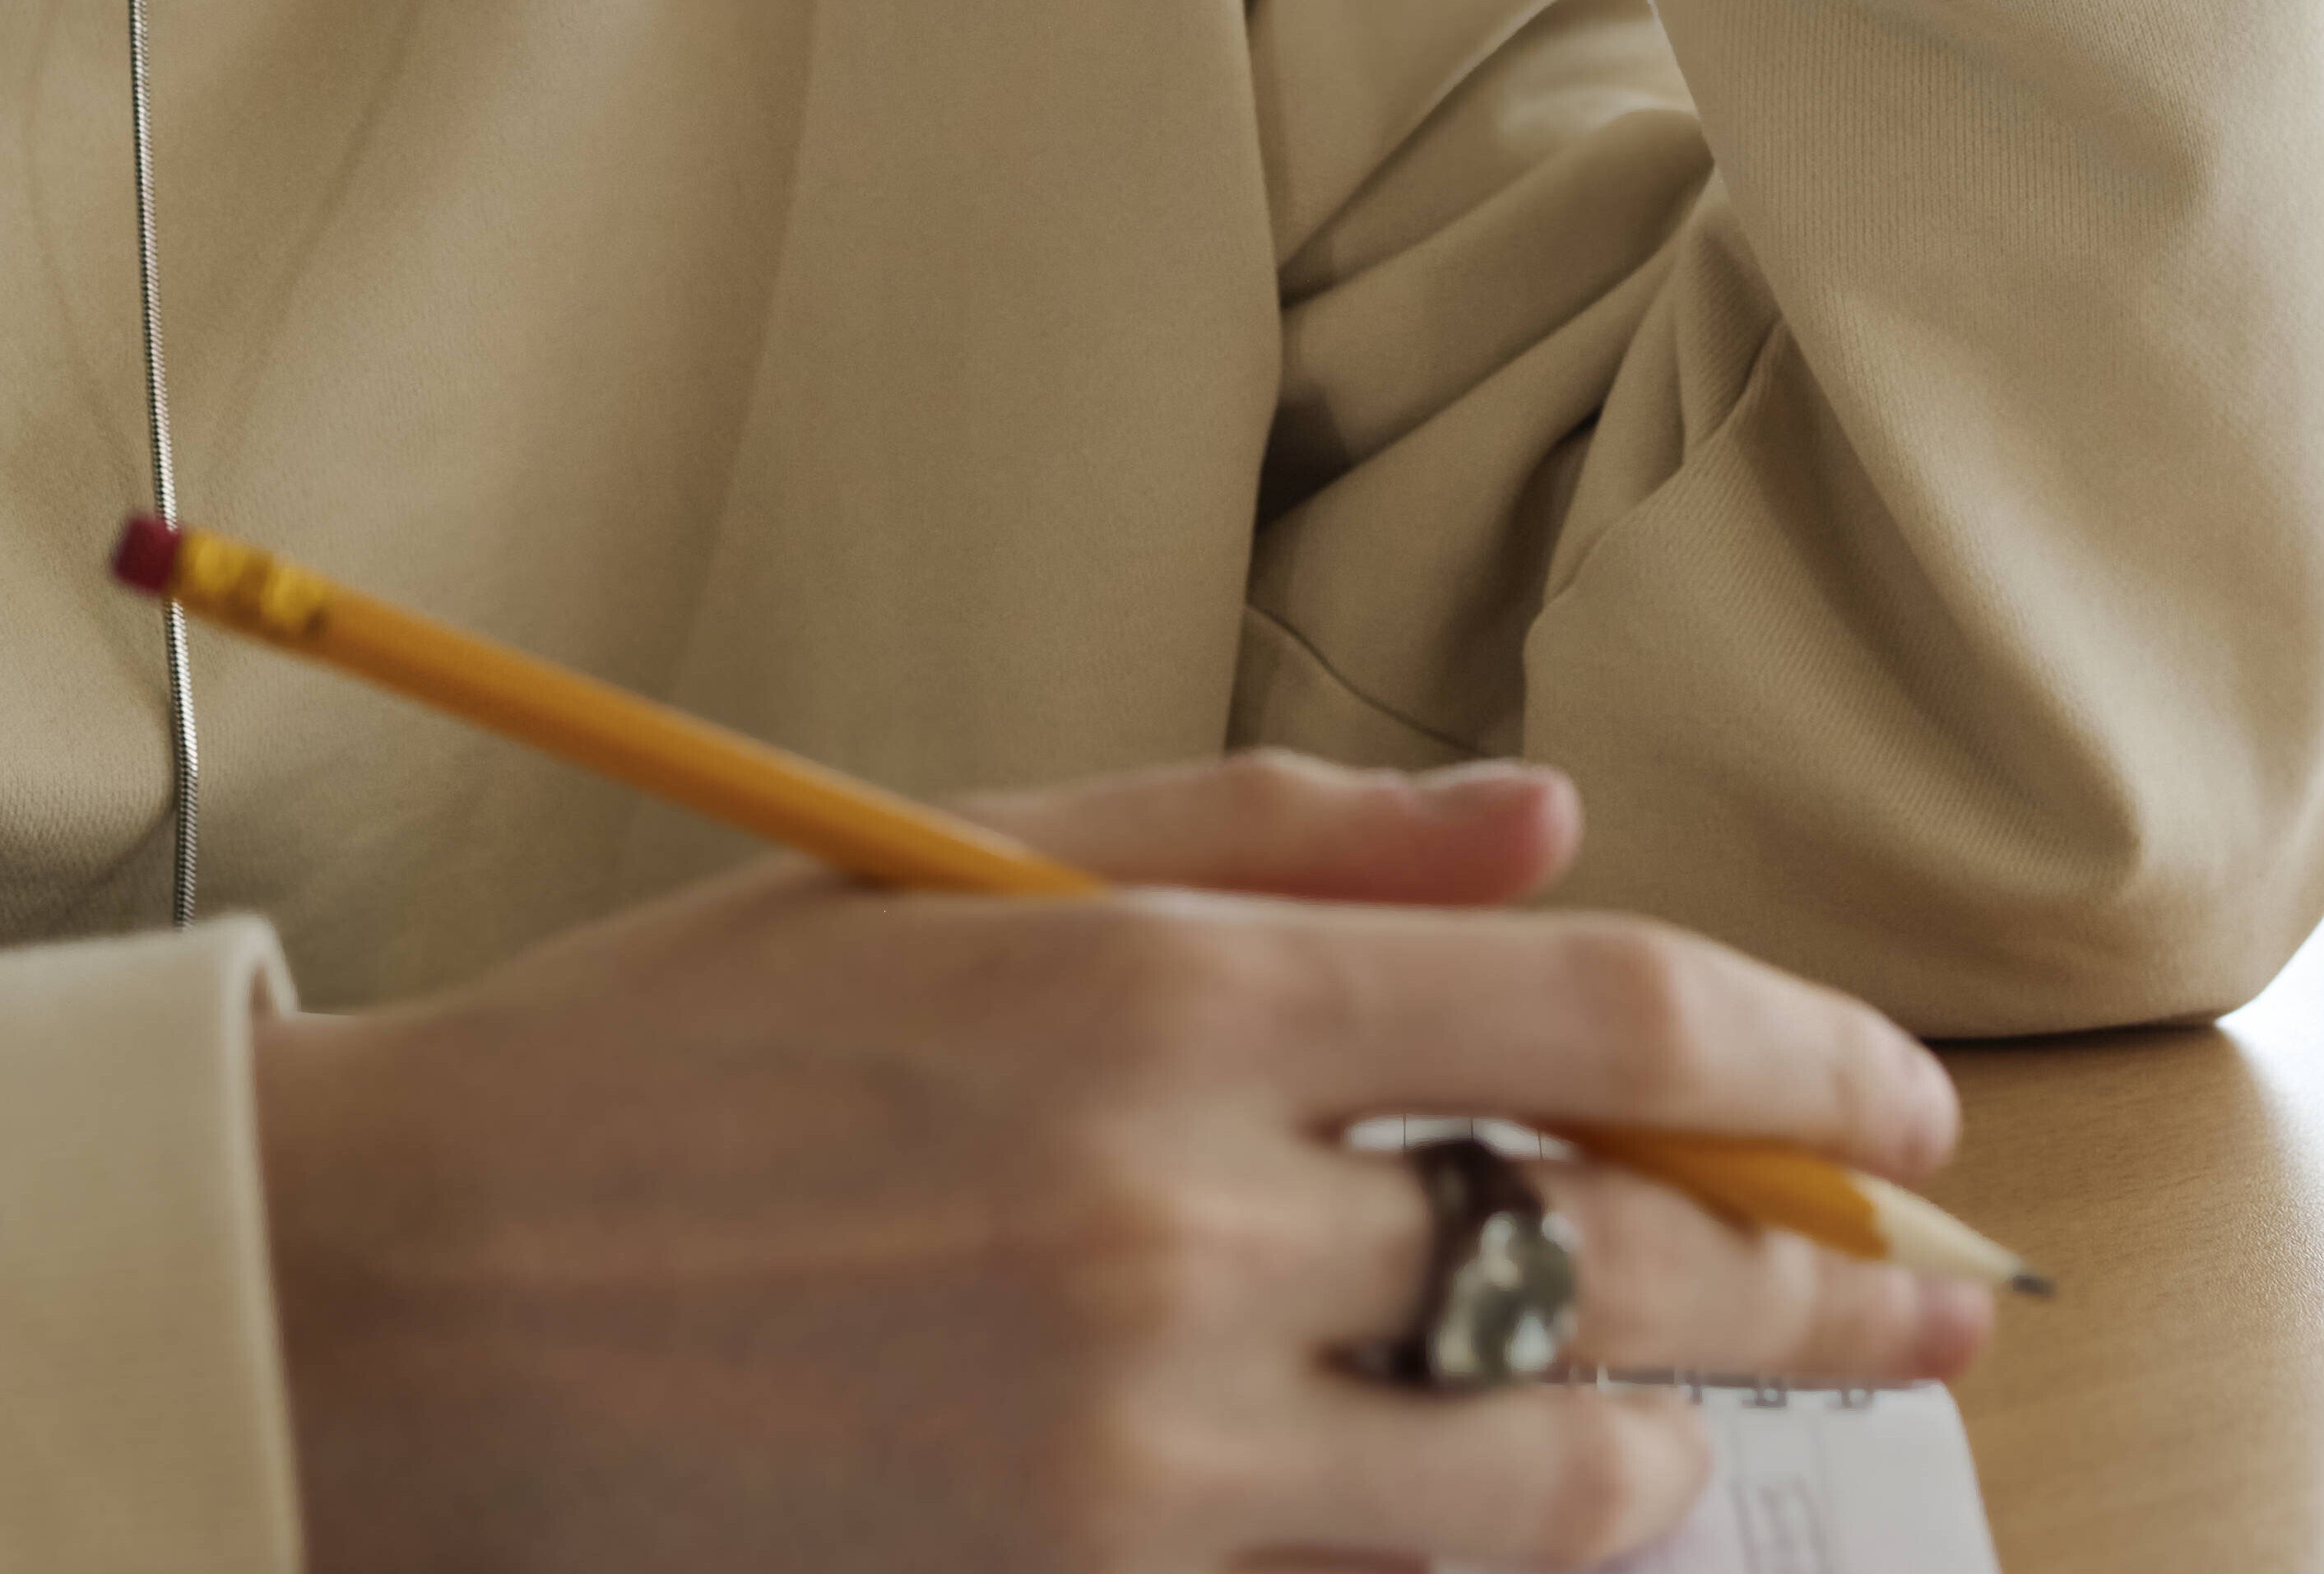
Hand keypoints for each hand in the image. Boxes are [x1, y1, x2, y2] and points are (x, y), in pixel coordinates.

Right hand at [250, 751, 1987, 1573]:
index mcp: (1157, 989)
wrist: (397, 1315)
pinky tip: (1519, 1503)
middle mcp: (1183, 1209)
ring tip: (1706, 1421)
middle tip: (1926, 1299)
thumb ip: (1267, 837)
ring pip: (1544, 1464)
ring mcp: (1145, 1431)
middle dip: (1825, 1278)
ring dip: (1666, 1440)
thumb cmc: (656, 1065)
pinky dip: (1482, 1542)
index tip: (1905, 1102)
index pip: (1605, 1007)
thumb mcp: (945, 870)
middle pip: (1626, 1245)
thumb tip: (1546, 822)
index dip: (1807, 1055)